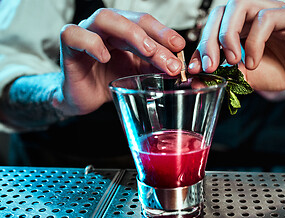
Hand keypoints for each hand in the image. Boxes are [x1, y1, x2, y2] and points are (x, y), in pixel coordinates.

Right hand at [58, 9, 184, 115]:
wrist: (85, 97)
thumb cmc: (110, 80)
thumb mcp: (139, 74)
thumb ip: (155, 67)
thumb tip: (178, 67)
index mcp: (124, 32)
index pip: (146, 23)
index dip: (163, 32)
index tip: (180, 46)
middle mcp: (107, 28)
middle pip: (131, 20)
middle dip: (153, 37)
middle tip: (169, 56)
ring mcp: (87, 33)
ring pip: (105, 18)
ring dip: (130, 33)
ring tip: (147, 51)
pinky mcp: (69, 47)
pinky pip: (75, 35)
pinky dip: (92, 43)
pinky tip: (105, 57)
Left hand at [188, 0, 284, 93]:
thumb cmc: (276, 71)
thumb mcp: (242, 76)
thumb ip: (222, 75)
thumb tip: (196, 80)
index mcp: (239, 24)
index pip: (212, 24)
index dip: (200, 45)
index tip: (195, 69)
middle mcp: (252, 13)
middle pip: (222, 11)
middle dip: (210, 41)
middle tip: (210, 67)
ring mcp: (271, 11)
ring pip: (241, 5)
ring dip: (229, 35)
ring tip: (233, 61)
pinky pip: (266, 18)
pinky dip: (255, 42)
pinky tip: (254, 62)